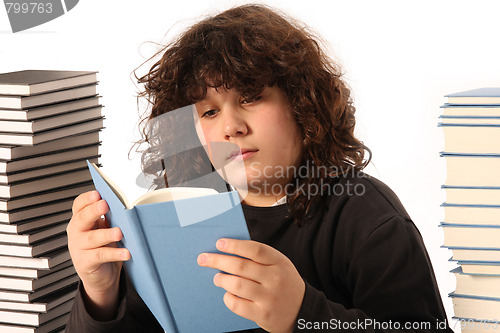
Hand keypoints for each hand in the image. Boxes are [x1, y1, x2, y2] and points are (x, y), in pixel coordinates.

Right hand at [66, 191, 130, 319]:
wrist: (101, 276)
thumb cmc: (104, 248)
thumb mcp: (105, 230)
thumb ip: (109, 218)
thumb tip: (124, 206)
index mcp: (81, 220)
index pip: (79, 205)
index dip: (86, 199)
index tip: (97, 194)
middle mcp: (77, 233)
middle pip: (82, 218)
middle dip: (93, 210)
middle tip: (105, 205)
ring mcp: (78, 248)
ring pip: (92, 238)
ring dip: (106, 234)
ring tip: (119, 232)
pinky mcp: (85, 263)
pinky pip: (100, 256)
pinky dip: (114, 254)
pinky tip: (125, 252)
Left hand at [197, 239, 304, 332]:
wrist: (302, 311)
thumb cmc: (284, 282)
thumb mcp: (280, 264)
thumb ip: (260, 257)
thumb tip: (229, 250)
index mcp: (279, 262)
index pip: (255, 249)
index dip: (235, 245)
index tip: (219, 243)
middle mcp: (275, 279)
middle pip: (241, 266)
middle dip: (218, 260)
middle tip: (203, 258)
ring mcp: (269, 298)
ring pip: (237, 285)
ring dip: (222, 279)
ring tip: (217, 278)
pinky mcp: (262, 314)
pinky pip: (237, 304)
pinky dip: (228, 297)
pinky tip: (227, 294)